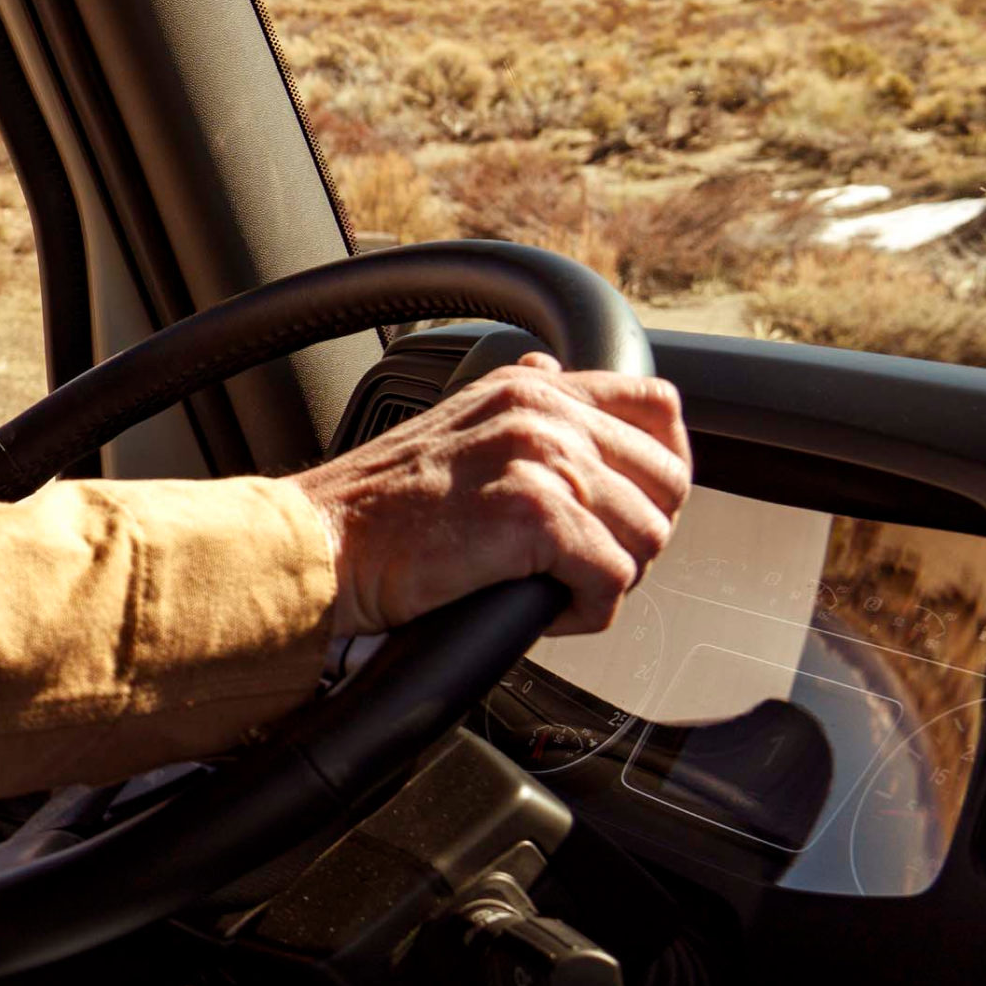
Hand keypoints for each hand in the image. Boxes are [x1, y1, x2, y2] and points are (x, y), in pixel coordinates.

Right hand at [286, 354, 690, 638]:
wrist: (316, 545)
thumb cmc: (371, 508)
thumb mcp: (453, 424)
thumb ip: (516, 403)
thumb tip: (552, 374)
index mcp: (528, 387)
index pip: (656, 406)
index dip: (663, 467)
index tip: (635, 507)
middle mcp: (542, 412)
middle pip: (669, 481)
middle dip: (637, 534)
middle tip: (583, 563)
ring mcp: (542, 459)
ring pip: (648, 536)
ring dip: (608, 578)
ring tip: (552, 589)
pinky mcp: (537, 516)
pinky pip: (614, 579)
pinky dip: (587, 611)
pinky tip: (542, 609)